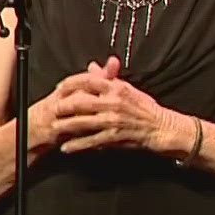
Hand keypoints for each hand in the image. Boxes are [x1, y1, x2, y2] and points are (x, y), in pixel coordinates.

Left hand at [47, 56, 178, 154]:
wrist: (162, 128)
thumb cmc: (145, 108)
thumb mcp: (128, 89)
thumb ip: (108, 78)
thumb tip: (93, 66)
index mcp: (116, 88)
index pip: (89, 80)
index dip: (71, 82)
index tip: (60, 86)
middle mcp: (113, 102)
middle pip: (81, 101)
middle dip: (64, 105)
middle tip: (52, 108)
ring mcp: (113, 120)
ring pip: (83, 122)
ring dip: (66, 126)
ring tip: (54, 128)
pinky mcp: (114, 137)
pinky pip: (91, 141)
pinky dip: (77, 145)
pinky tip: (67, 147)